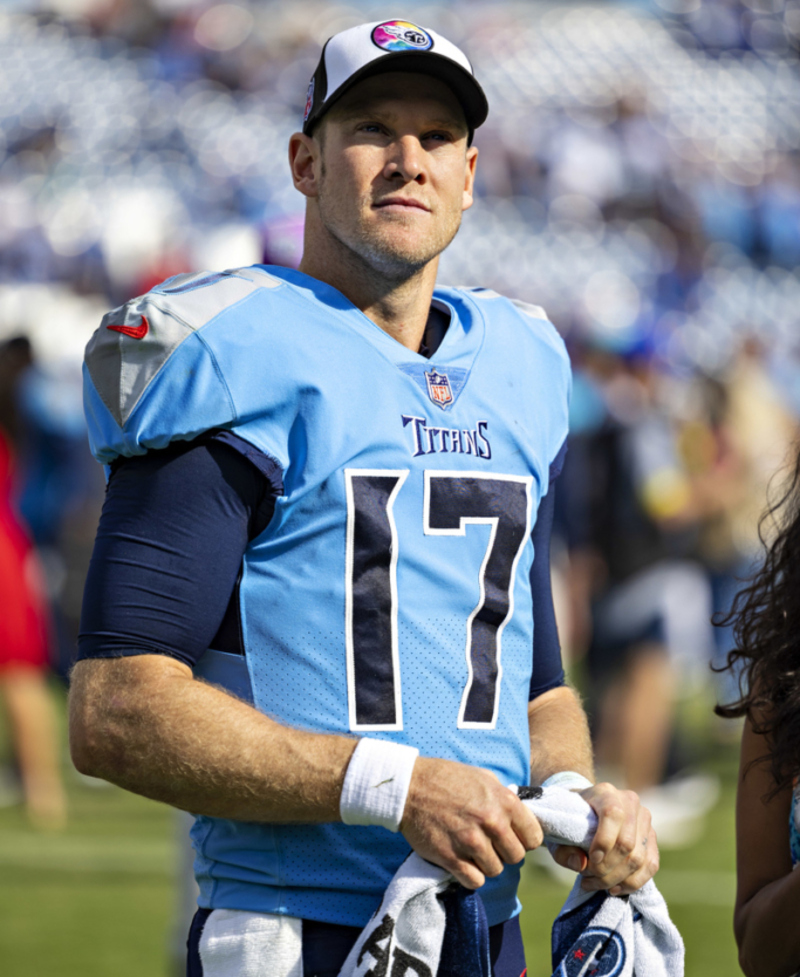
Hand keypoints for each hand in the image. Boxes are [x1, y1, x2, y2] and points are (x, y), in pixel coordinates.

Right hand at [400, 757, 543, 888]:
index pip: (534, 838)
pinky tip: (462, 861)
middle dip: (504, 852)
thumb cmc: (447, 779)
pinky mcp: (451, 858)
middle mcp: (492, 822)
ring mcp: (471, 842)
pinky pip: (475, 881)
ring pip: (495, 870)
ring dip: (485, 863)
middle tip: (489, 843)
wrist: (410, 786)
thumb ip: (505, 799)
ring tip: (471, 849)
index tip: (511, 837)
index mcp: (504, 802)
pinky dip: (470, 876)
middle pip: (516, 857)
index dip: (523, 839)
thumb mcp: (483, 778)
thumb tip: (521, 818)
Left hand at [551, 783, 658, 894]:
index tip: (590, 860)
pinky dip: (633, 882)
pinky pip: (651, 865)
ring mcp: (644, 819)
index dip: (603, 841)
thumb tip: (582, 865)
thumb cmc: (572, 822)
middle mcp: (629, 801)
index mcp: (605, 792)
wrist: (586, 811)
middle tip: (588, 878)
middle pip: (626, 843)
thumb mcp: (559, 832)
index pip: (613, 815)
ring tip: (596, 883)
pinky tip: (614, 888)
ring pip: (639, 858)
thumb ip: (564, 850)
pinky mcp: (652, 836)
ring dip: (617, 878)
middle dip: (606, 868)